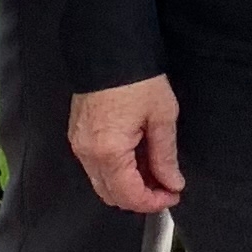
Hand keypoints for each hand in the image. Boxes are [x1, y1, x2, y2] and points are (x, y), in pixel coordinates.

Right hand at [67, 79, 183, 213]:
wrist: (108, 48)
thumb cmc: (137, 78)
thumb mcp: (162, 116)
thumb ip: (165, 156)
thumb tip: (172, 182)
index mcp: (108, 151)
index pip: (129, 196)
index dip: (154, 202)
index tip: (173, 195)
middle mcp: (87, 153)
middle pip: (112, 196)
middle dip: (141, 197)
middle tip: (167, 186)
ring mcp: (78, 145)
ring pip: (102, 184)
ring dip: (128, 185)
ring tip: (155, 171)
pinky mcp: (77, 136)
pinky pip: (95, 167)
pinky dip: (116, 171)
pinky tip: (137, 158)